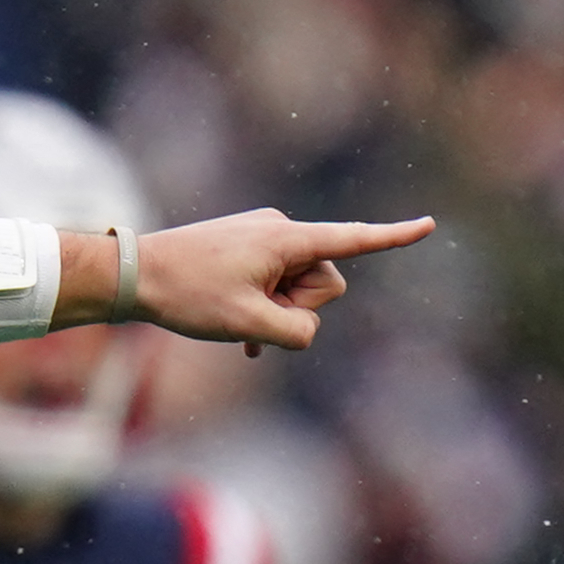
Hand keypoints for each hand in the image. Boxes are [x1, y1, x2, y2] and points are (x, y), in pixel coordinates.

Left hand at [137, 210, 432, 356]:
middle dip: (298, 306)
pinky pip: (275, 285)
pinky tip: (243, 339)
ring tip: (234, 319)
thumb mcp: (250, 324)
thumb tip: (306, 328)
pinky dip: (264, 310)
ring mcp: (262, 239)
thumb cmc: (188, 295)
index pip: (352, 239)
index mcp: (286, 239)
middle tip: (251, 313)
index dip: (393, 237)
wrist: (133, 273)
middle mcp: (280, 230)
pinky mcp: (246, 250)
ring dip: (275, 311)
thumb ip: (298, 332)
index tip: (429, 224)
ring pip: (297, 289)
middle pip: (324, 281)